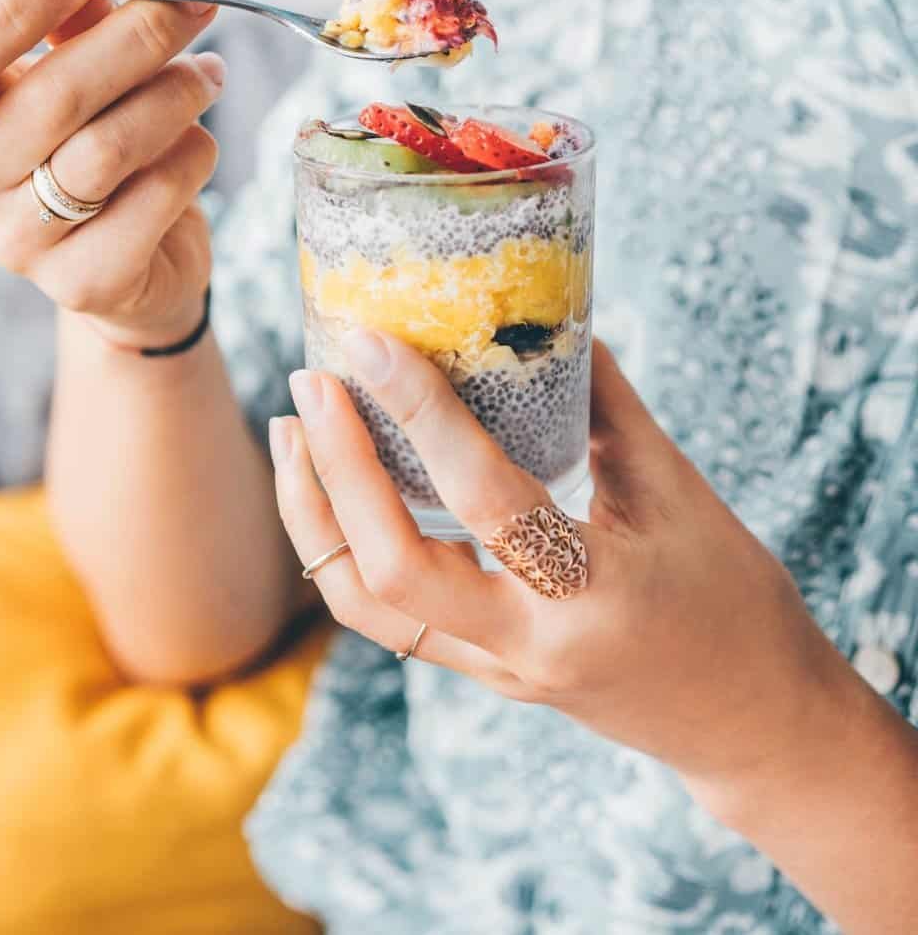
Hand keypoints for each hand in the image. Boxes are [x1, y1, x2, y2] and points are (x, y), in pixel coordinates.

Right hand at [0, 0, 222, 349]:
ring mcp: (19, 246)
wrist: (131, 264)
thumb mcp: (71, 64)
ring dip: (175, 96)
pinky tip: (198, 144)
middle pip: (53, 98)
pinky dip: (190, 158)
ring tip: (209, 73)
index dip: (12, 9)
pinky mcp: (83, 284)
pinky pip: (152, 199)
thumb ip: (56, 2)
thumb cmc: (91, 145)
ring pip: (109, 149)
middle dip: (139, 36)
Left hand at [270, 330, 878, 812]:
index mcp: (597, 593)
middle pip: (391, 570)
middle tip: (309, 382)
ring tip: (291, 431)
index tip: (368, 342)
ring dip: (314, 516)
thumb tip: (548, 319)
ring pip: (366, 606)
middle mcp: (530, 644)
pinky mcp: (480, 672)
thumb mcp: (684, 497)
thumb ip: (608, 409)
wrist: (753, 725)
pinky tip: (330, 487)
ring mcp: (496, 669)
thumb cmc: (734, 602)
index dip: (420, 411)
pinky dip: (344, 548)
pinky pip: (386, 616)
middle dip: (336, 470)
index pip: (487, 496)